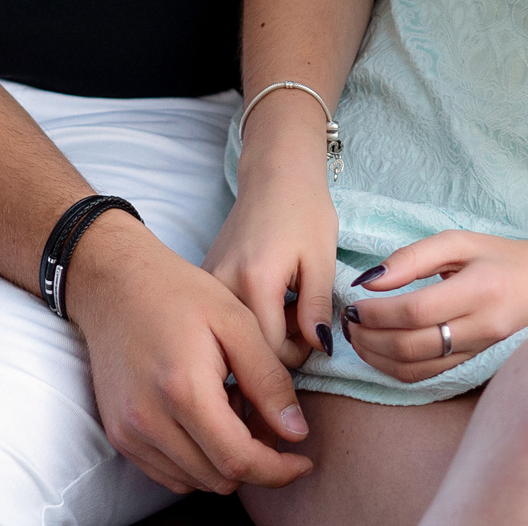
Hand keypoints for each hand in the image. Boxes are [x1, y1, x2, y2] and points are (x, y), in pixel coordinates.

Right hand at [67, 215, 315, 495]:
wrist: (114, 283)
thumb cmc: (178, 292)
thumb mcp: (237, 322)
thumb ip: (269, 380)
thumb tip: (296, 432)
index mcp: (183, 390)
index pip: (239, 460)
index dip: (278, 470)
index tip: (302, 461)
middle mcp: (149, 421)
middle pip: (218, 477)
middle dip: (256, 464)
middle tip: (269, 425)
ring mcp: (128, 432)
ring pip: (194, 481)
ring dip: (225, 462)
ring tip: (235, 415)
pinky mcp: (118, 435)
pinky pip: (167, 473)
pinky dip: (197, 461)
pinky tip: (207, 422)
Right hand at [205, 148, 340, 372]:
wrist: (275, 174)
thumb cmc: (304, 209)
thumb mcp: (321, 259)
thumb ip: (318, 308)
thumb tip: (320, 348)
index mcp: (254, 281)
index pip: (270, 352)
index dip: (298, 353)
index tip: (313, 331)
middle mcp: (223, 285)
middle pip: (249, 347)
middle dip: (281, 344)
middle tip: (303, 314)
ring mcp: (208, 282)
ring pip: (236, 334)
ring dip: (265, 330)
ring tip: (287, 302)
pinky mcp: (205, 278)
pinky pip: (226, 316)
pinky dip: (250, 317)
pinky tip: (269, 298)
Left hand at [341, 228, 527, 383]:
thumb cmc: (503, 256)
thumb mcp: (461, 241)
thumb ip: (413, 257)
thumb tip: (370, 281)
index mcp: (479, 288)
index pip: (416, 310)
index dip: (377, 311)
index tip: (355, 302)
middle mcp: (482, 326)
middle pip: (411, 345)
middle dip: (369, 337)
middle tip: (349, 322)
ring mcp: (480, 352)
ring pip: (416, 369)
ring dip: (377, 357)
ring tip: (358, 338)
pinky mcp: (476, 366)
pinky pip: (428, 377)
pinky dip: (396, 369)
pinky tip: (380, 353)